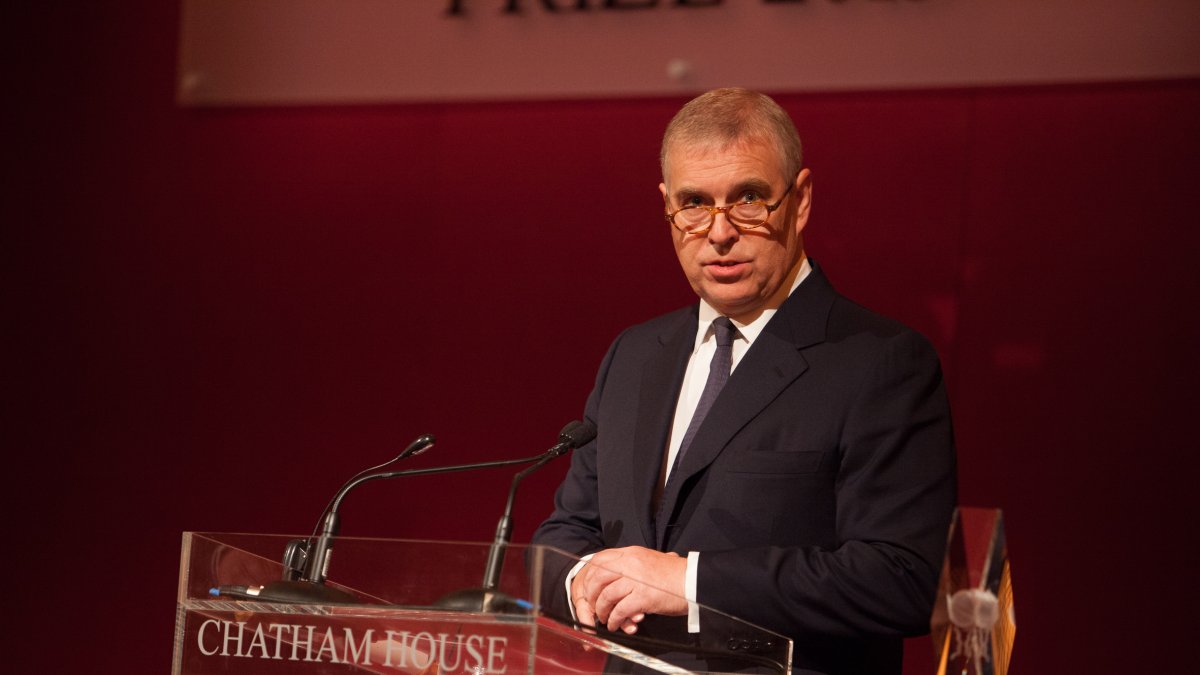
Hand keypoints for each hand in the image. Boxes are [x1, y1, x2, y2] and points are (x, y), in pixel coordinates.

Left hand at [571, 546, 687, 633]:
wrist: (694, 581)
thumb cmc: (675, 574)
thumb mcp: (649, 561)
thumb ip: (633, 565)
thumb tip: (619, 575)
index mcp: (631, 553)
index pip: (600, 559)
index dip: (590, 575)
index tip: (590, 588)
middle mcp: (630, 563)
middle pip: (598, 577)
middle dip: (592, 595)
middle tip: (593, 606)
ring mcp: (636, 580)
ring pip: (606, 595)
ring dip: (602, 611)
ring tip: (605, 619)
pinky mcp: (643, 597)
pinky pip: (620, 610)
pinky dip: (614, 620)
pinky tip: (615, 625)